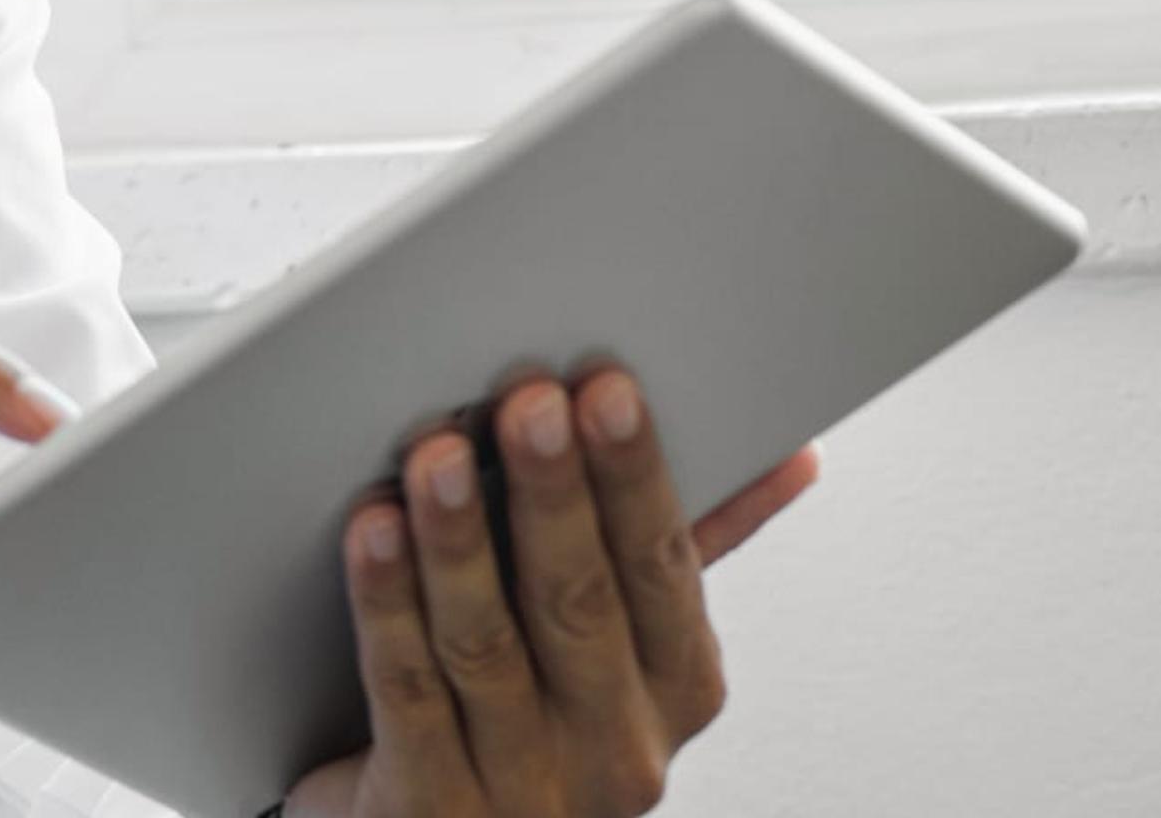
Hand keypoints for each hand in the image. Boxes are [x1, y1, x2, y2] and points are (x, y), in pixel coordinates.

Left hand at [282, 368, 821, 817]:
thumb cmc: (534, 718)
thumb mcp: (628, 640)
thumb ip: (685, 546)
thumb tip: (791, 454)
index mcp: (677, 689)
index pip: (663, 568)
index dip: (635, 475)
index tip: (608, 386)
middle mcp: (616, 748)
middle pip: (580, 603)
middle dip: (554, 493)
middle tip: (527, 399)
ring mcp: (525, 788)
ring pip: (488, 647)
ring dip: (459, 541)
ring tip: (432, 454)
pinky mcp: (434, 811)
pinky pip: (408, 697)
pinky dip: (387, 607)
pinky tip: (369, 533)